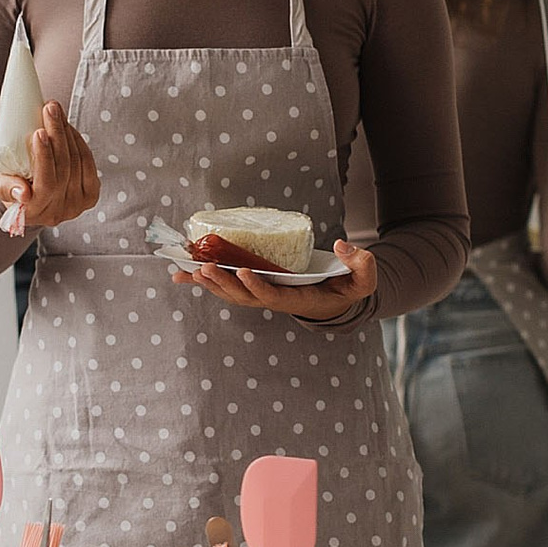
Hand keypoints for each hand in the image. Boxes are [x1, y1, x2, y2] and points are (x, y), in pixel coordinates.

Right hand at [0, 104, 99, 234]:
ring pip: (78, 162)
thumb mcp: (2, 186)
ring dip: (68, 133)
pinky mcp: (91, 195)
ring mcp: (78, 205)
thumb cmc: (12, 185)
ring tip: (56, 112)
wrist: (28, 195)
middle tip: (50, 109)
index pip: (47, 184)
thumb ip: (8, 189)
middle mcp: (60, 212)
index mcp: (36, 212)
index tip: (38, 132)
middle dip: (58, 135)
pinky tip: (68, 127)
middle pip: (65, 169)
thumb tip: (22, 193)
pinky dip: (79, 142)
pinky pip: (88, 163)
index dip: (45, 157)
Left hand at [184, 238, 375, 323]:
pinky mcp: (255, 288)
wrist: (337, 301)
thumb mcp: (364, 279)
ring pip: (230, 294)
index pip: (273, 296)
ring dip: (208, 284)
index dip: (257, 285)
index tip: (243, 270)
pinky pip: (227, 287)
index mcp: (298, 300)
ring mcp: (263, 296)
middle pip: (244, 298)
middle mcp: (276, 300)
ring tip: (186, 271)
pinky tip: (184, 273)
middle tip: (205, 267)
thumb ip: (360, 263)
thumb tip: (340, 245)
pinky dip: (206, 281)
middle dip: (223, 284)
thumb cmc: (349, 288)